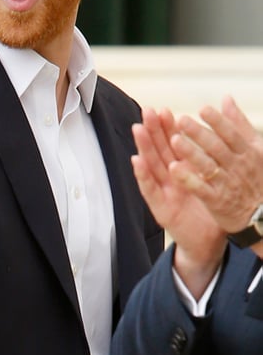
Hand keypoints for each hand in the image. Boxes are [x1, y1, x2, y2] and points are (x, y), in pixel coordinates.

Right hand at [131, 108, 224, 262]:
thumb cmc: (210, 213)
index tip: (165, 110)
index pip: (174, 145)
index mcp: (184, 172)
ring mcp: (164, 194)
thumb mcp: (212, 183)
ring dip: (143, 147)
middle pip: (159, 151)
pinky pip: (150, 191)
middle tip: (147, 111)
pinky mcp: (161, 210)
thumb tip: (216, 137)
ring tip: (138, 128)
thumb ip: (211, 161)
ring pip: (152, 166)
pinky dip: (142, 176)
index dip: (168, 128)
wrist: (207, 244)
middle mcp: (170, 181)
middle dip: (152, 130)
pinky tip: (136, 161)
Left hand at [172, 96, 262, 234]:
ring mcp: (227, 183)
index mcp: (247, 152)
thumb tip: (226, 99)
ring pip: (207, 166)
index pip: (231, 134)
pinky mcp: (217, 201)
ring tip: (174, 140)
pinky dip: (188, 179)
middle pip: (217, 147)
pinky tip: (174, 169)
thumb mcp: (255, 148)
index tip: (203, 109)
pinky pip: (201, 189)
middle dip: (199, 133)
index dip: (218, 121)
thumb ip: (239, 124)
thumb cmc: (256, 177)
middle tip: (181, 120)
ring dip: (191, 153)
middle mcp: (237, 166)